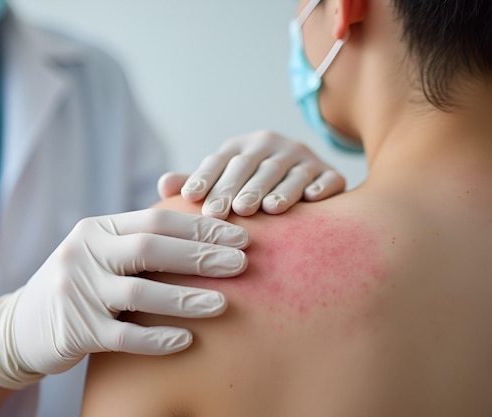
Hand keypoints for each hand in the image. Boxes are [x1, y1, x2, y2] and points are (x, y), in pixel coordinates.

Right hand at [0, 209, 248, 388]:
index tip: (239, 236)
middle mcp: (84, 253)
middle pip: (150, 248)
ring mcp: (78, 292)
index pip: (156, 220)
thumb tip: (204, 227)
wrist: (23, 324)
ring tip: (223, 304)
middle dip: (201, 255)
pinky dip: (157, 339)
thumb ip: (139, 237)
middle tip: (241, 264)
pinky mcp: (76, 331)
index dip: (201, 226)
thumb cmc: (80, 282)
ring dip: (185, 298)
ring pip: (139, 292)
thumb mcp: (100, 251)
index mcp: (97, 229)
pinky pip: (124, 336)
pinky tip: (186, 341)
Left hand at [158, 130, 345, 218]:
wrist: (304, 178)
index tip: (190, 198)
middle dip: (237, 188)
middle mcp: (273, 146)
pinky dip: (321, 187)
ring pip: (289, 172)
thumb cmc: (251, 187)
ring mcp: (304, 158)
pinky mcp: (329, 172)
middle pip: (252, 166)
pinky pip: (328, 178)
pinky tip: (313, 200)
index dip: (205, 177)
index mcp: (243, 146)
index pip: (220, 160)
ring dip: (279, 189)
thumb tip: (163, 185)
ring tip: (268, 209)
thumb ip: (196, 183)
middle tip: (223, 212)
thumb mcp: (223, 180)